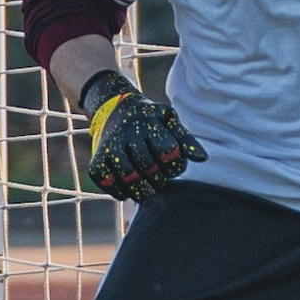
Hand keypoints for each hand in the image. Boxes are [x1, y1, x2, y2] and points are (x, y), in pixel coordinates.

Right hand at [80, 68, 203, 199]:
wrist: (114, 108)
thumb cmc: (150, 119)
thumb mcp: (169, 120)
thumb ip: (185, 139)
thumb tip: (202, 159)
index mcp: (149, 123)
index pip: (167, 151)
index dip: (175, 165)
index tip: (173, 166)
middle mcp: (128, 134)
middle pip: (148, 166)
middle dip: (159, 179)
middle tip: (160, 179)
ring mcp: (110, 146)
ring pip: (128, 176)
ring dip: (141, 190)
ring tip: (148, 191)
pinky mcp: (97, 159)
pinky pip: (107, 181)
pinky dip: (119, 191)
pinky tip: (128, 190)